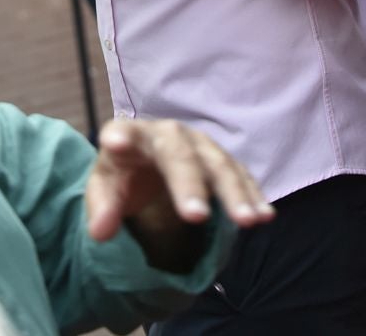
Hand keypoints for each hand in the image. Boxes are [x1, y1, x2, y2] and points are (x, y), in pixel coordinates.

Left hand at [85, 117, 274, 255]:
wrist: (149, 166)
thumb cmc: (124, 177)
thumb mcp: (105, 191)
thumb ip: (102, 208)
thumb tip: (101, 233)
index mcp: (132, 136)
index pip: (123, 132)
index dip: (121, 136)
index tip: (115, 144)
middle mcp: (168, 134)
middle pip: (179, 153)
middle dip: (190, 183)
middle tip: (196, 217)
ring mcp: (199, 146)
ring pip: (218, 163)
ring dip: (234, 192)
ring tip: (248, 221)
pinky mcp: (221, 161)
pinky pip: (240, 174)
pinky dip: (253, 194)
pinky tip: (265, 216)